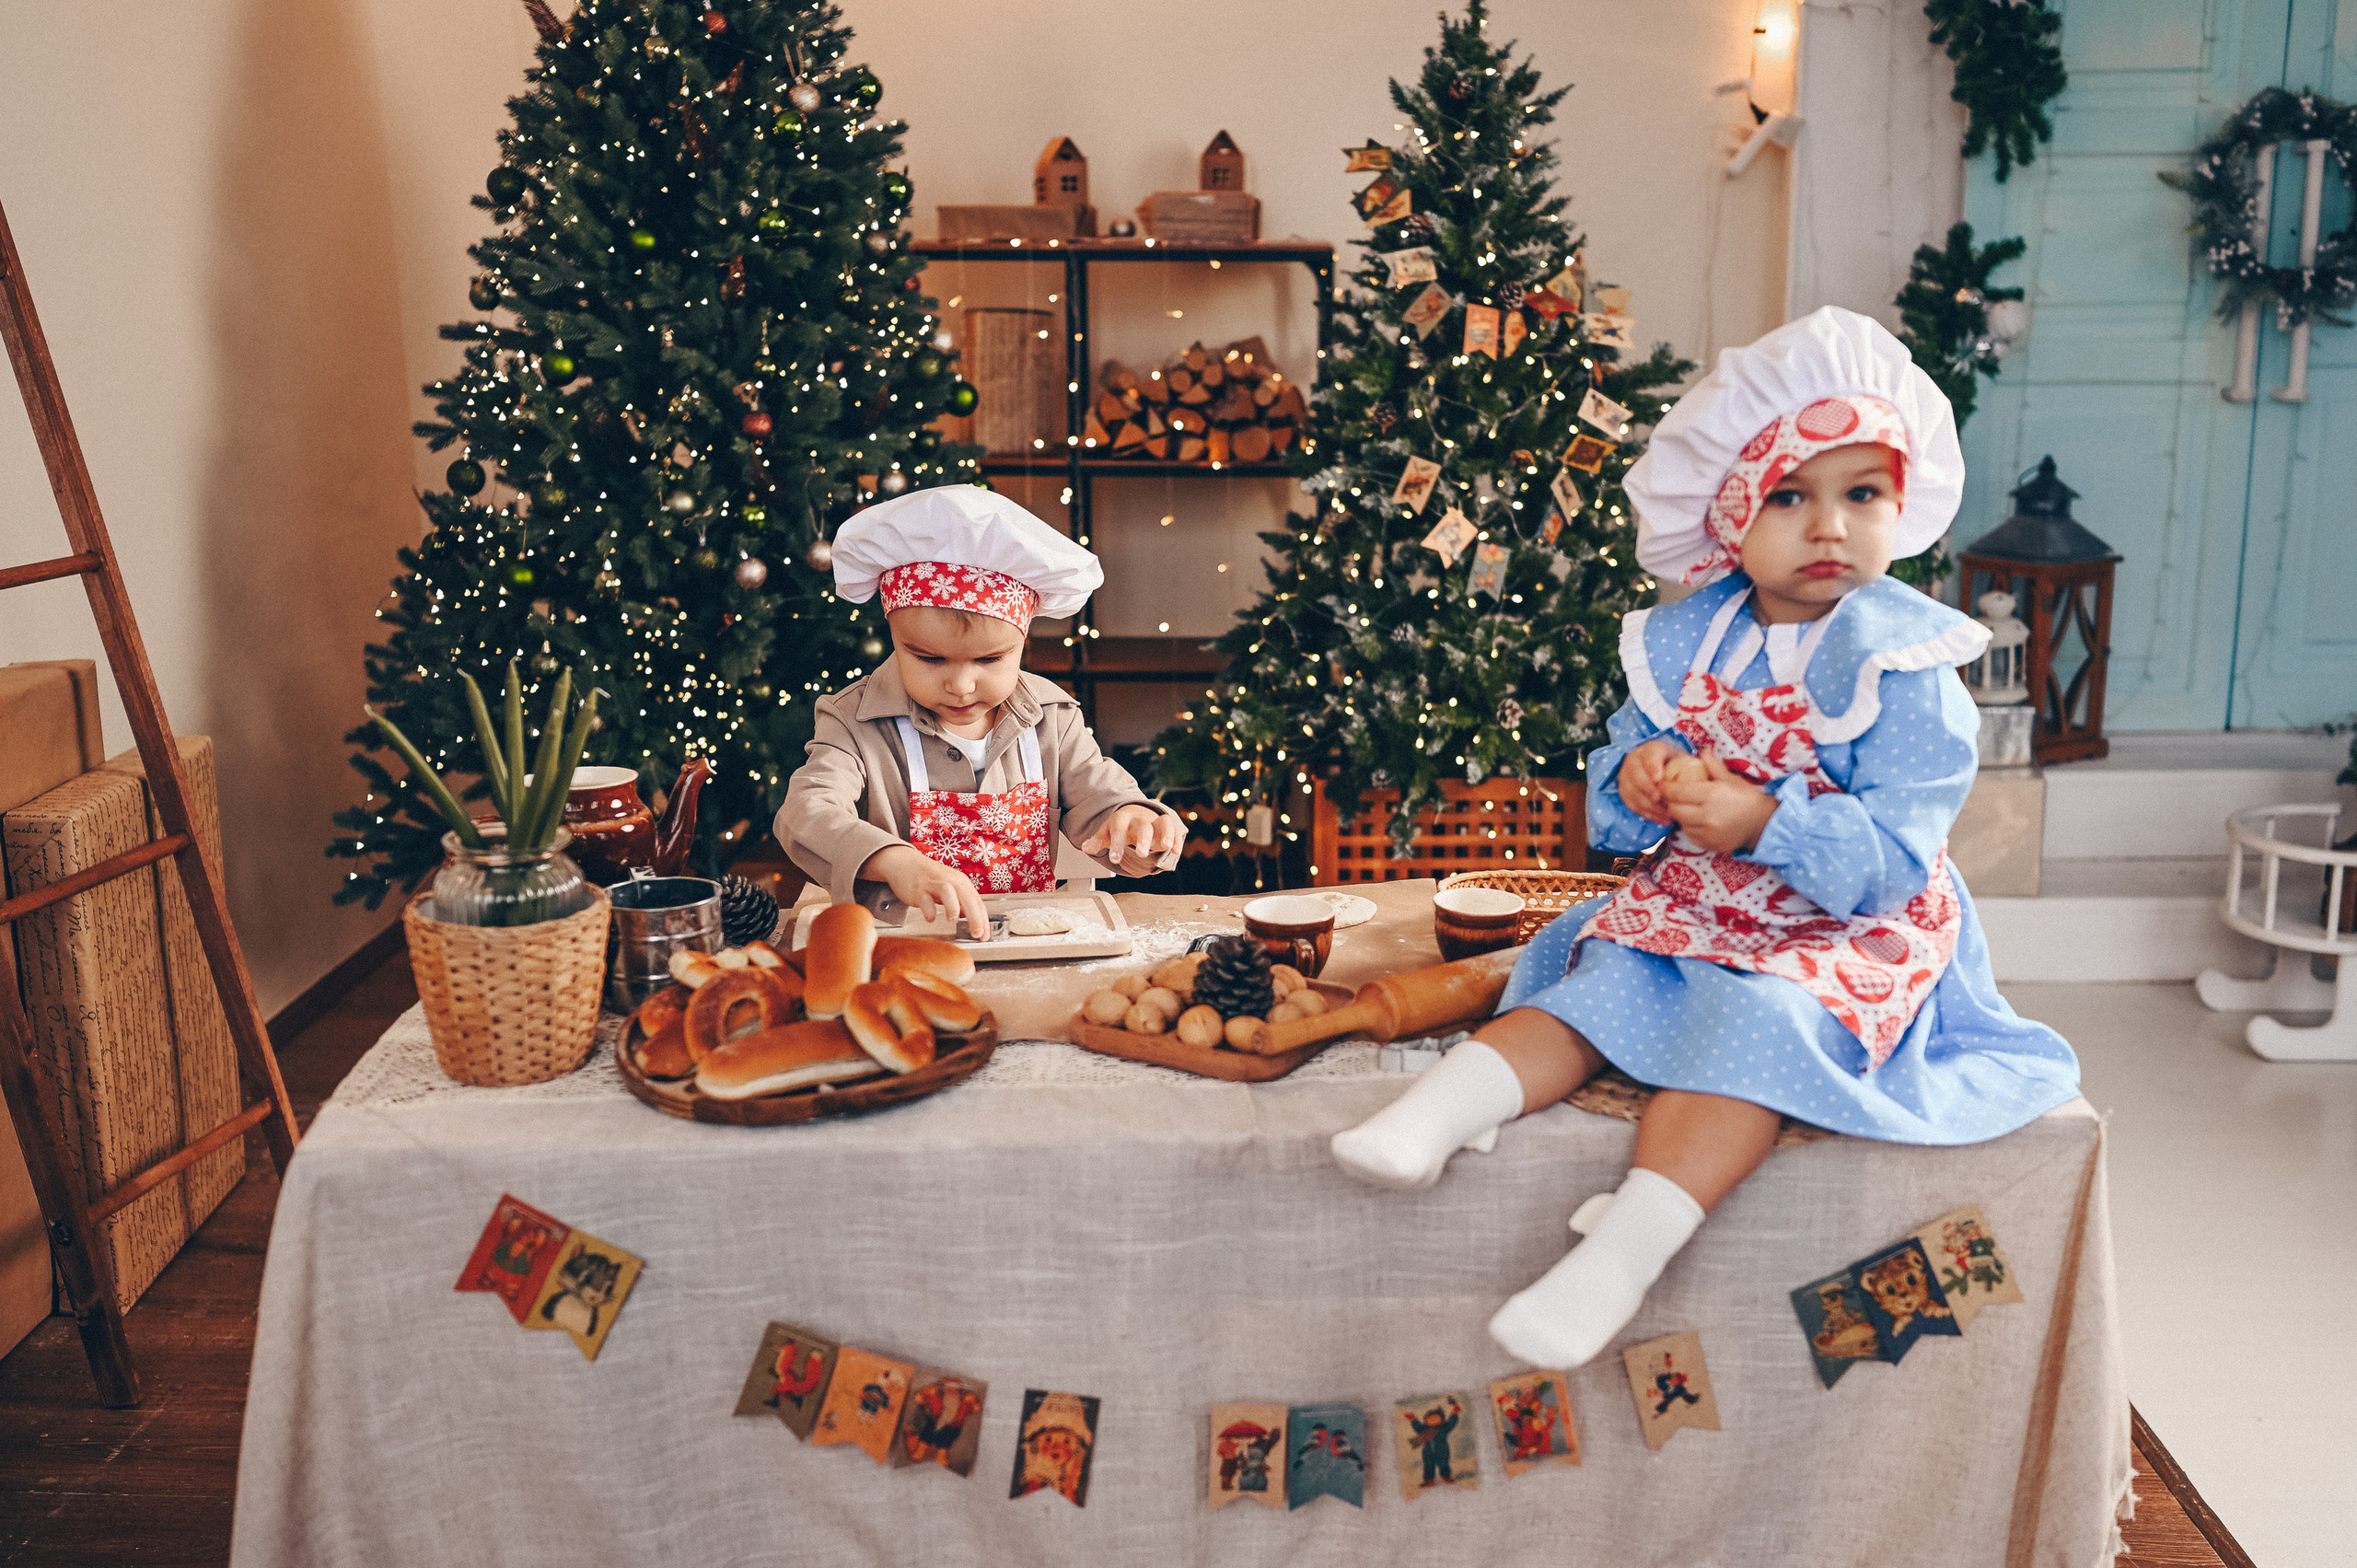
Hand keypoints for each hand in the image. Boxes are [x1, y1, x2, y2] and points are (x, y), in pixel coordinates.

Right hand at [864, 844, 990, 939]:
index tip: (985, 936)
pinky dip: (929, 910)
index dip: (983, 921)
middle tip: (977, 934)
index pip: (977, 903)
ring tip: (953, 920)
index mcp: (961, 883)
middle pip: (967, 898)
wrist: (906, 864)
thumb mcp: (952, 888)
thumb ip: (962, 903)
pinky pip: (925, 899)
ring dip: (953, 907)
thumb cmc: (931, 879)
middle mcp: (951, 881)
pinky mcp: (919, 889)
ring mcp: (934, 884)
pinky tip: (930, 918)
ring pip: (948, 892)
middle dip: (975, 918)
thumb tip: (974, 920)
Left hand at [1081, 804, 1183, 876]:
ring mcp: (1155, 822)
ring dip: (1166, 834)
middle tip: (1140, 854)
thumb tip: (1086, 847)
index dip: (1117, 844)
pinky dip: (1177, 839)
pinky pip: (1175, 829)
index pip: (1119, 829)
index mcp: (1122, 819)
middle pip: (1143, 826)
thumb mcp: (1107, 832)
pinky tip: (1176, 851)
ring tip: (1166, 847)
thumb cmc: (1121, 827)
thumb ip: (1098, 840)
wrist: (1136, 813)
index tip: (1115, 859)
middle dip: (1142, 839)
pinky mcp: (1167, 826)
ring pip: (1163, 824)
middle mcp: (1140, 819)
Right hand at [1618, 739, 1688, 824]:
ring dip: (1650, 805)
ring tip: (1667, 814)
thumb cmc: (1678, 767)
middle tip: (1661, 800)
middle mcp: (1634, 760)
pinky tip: (1663, 819)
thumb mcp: (1686, 760)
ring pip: (1633, 792)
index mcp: (1651, 749)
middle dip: (1648, 789)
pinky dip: (1648, 813)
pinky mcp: (1625, 792)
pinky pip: (1632, 804)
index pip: (1649, 756)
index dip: (1652, 767)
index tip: (1659, 779)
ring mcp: (1626, 777)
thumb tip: (1706, 755)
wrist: (1663, 773)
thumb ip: (1694, 761)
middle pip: (1637, 775)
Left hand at [1661, 751, 1778, 854]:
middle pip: (1674, 809)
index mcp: (1711, 794)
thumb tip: (1702, 751)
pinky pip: (1689, 835)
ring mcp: (1707, 832)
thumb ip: (1713, 766)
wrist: (1762, 824)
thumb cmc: (1746, 798)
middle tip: (1674, 796)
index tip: (1665, 783)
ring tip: (1687, 808)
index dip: (1666, 787)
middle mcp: (1706, 815)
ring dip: (1680, 815)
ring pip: (1680, 823)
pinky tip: (1697, 820)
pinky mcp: (1708, 844)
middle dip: (1671, 802)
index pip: (1676, 792)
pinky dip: (1689, 827)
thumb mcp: (1730, 779)